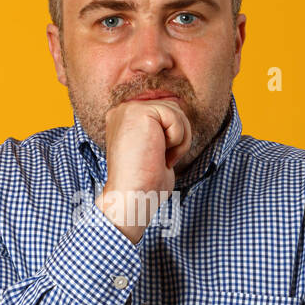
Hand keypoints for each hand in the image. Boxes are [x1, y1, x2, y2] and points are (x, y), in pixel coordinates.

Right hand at [96, 97, 191, 243]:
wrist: (133, 196)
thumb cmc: (145, 183)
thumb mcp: (155, 149)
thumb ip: (163, 128)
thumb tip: (181, 113)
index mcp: (124, 119)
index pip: (164, 112)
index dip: (173, 135)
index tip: (158, 158)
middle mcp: (123, 110)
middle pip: (172, 108)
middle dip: (178, 137)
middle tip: (162, 160)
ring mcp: (128, 109)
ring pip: (176, 111)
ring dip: (179, 140)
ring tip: (162, 157)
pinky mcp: (138, 112)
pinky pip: (175, 117)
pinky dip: (177, 140)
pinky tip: (160, 154)